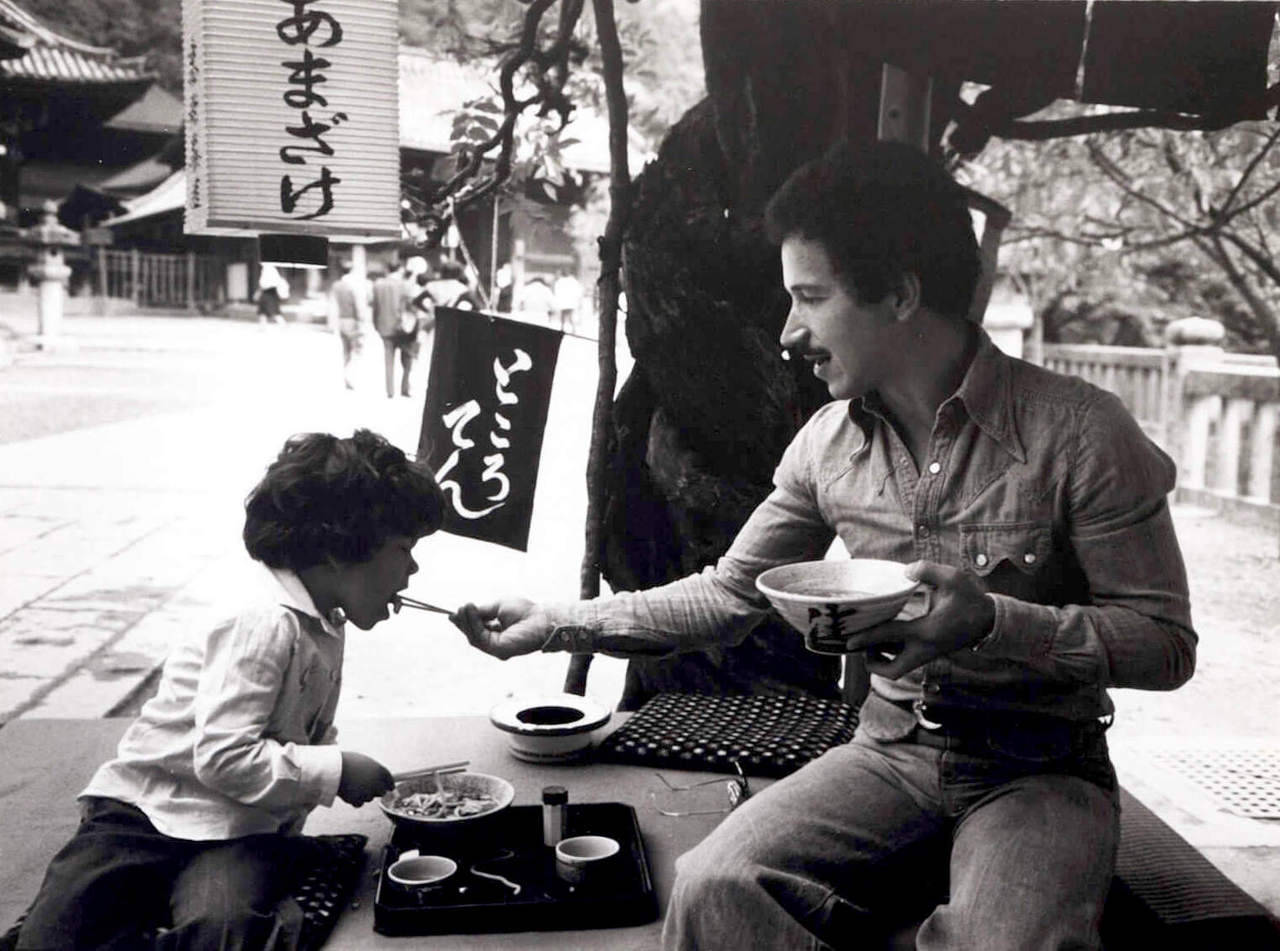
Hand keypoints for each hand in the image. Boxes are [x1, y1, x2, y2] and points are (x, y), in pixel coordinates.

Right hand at [338, 752, 393, 805]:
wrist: (332, 768)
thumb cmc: (347, 762)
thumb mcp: (364, 762)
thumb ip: (374, 770)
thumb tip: (380, 779)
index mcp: (380, 770)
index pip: (390, 781)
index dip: (389, 785)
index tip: (388, 787)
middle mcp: (376, 782)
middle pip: (381, 792)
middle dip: (376, 790)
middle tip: (368, 786)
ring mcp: (367, 792)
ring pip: (369, 798)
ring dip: (364, 794)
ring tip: (353, 785)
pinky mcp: (357, 800)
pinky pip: (359, 803)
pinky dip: (355, 800)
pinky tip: (349, 792)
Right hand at [450, 599, 551, 659]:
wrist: (541, 619)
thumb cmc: (525, 611)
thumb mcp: (498, 606)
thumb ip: (482, 610)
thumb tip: (465, 609)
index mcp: (497, 632)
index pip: (476, 628)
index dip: (464, 621)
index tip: (453, 612)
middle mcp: (495, 642)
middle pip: (472, 634)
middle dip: (462, 622)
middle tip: (454, 611)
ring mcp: (496, 648)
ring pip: (473, 637)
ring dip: (466, 621)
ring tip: (464, 607)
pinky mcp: (498, 651)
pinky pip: (479, 637)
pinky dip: (473, 624)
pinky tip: (471, 611)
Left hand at [842, 561, 994, 679]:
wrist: (990, 622)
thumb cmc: (971, 600)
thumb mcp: (953, 578)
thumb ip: (928, 570)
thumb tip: (906, 570)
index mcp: (926, 631)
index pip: (890, 636)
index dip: (866, 638)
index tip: (848, 641)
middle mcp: (924, 648)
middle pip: (892, 670)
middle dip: (871, 662)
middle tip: (860, 644)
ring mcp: (927, 654)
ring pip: (897, 668)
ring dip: (880, 659)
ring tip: (869, 640)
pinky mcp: (929, 653)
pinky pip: (904, 660)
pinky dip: (891, 653)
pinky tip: (885, 634)